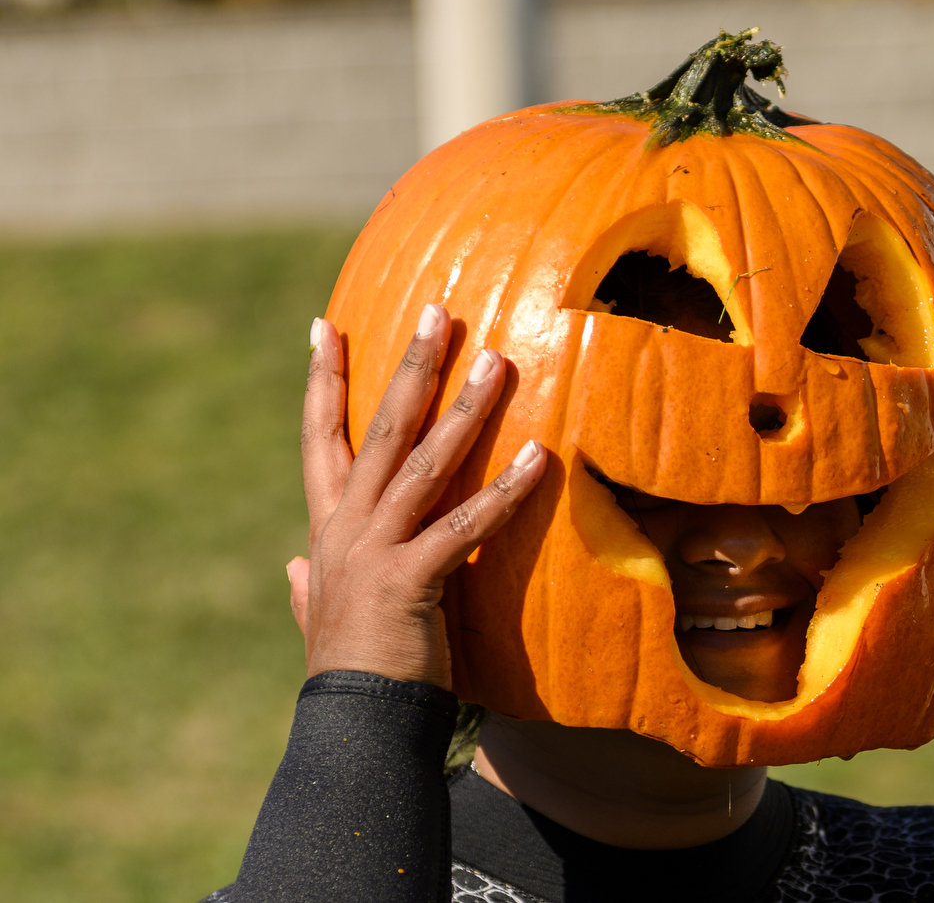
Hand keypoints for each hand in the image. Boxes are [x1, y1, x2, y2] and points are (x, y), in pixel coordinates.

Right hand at [286, 304, 546, 688]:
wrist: (352, 725)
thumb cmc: (348, 668)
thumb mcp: (321, 616)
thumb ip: (307, 586)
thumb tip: (292, 568)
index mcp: (328, 527)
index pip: (321, 437)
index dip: (324, 381)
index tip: (326, 325)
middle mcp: (347, 527)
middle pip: (380, 430)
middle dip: (409, 366)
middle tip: (439, 311)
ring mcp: (377, 550)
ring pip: (425, 462)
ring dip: (465, 409)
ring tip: (498, 360)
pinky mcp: (413, 580)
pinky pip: (466, 525)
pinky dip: (504, 491)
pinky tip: (539, 457)